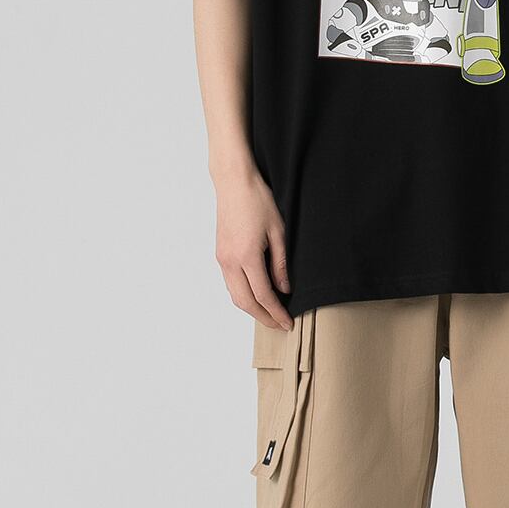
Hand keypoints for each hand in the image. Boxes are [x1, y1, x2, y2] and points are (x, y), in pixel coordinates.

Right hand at [213, 162, 293, 329]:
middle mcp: (230, 261)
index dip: (276, 312)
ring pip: (235, 295)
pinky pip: (230, 283)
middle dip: (263, 318)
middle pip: (245, 302)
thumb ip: (281, 264)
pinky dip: (243, 295)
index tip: (288, 322)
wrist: (233, 182)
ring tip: (270, 314)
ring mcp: (222, 259)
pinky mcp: (220, 254)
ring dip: (252, 309)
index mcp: (246, 256)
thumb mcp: (279, 231)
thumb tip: (284, 289)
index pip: (263, 295)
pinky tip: (257, 296)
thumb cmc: (258, 200)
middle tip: (280, 325)